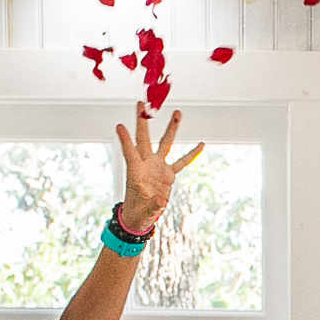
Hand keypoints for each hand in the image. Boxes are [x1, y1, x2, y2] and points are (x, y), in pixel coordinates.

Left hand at [116, 106, 204, 237]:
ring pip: (165, 144)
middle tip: (142, 104)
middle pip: (144, 139)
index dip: (125, 140)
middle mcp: (146, 164)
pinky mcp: (168, 174)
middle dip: (143, 121)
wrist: (142, 215)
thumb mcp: (145, 210)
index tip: (119, 125)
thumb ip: (153, 204)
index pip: (130, 152)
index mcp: (136, 171)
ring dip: (171, 128)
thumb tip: (160, 201)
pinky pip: (181, 162)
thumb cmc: (138, 211)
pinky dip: (191, 154)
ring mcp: (157, 167)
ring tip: (178, 113)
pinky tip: (200, 145)